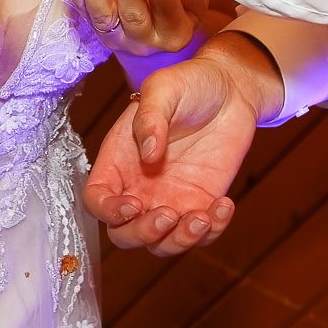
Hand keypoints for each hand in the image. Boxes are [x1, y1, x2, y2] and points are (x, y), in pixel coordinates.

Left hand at [69, 0, 210, 56]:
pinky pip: (84, 10)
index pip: (168, 11)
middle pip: (133, 15)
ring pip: (102, 17)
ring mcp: (117, 36)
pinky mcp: (98, 29)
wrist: (157, 42)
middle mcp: (144, 39)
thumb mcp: (193, 7)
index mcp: (173, 34)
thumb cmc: (178, 15)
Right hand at [84, 47, 262, 255]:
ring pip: (161, 243)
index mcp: (118, 161)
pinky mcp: (201, 205)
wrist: (230, 90)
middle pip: (125, 233)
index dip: (108, 210)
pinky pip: (201, 235)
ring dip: (178, 241)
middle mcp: (139, 187)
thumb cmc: (188, 84)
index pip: (97, 199)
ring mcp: (170, 199)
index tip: (132, 204)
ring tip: (202, 217)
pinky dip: (212, 231)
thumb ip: (150, 118)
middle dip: (143, 234)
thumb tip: (148, 154)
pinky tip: (224, 205)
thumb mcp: (163, 89)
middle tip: (168, 213)